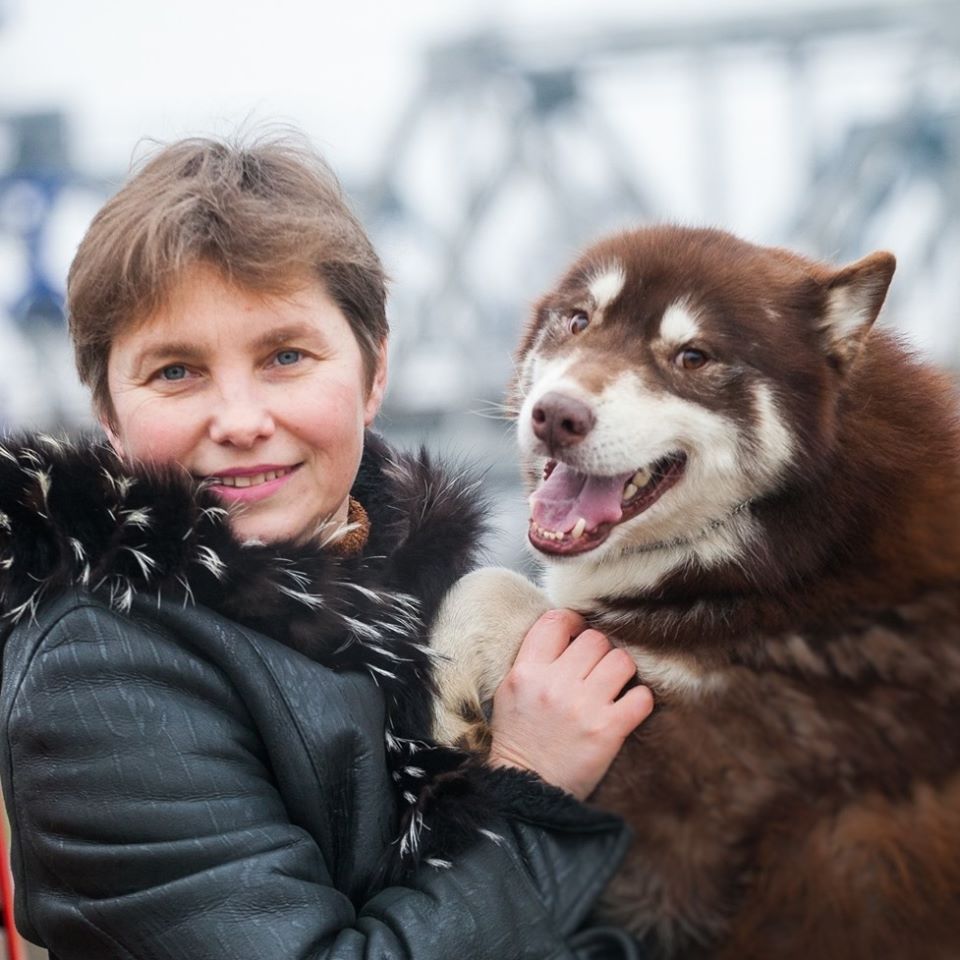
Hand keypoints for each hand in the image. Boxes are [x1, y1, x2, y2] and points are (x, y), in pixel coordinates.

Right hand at [487, 609, 653, 799]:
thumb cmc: (519, 738)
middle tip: (595, 668)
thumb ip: (534, 659)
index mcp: (527, 672)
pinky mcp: (608, 730)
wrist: (527, 789)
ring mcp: (583, 707)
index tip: (578, 633)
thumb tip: (567, 630)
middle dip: (599, 650)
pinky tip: (626, 708)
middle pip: (595, 639)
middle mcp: (555, 685)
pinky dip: (639, 700)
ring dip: (621, 671)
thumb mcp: (509, 691)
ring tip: (613, 685)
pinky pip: (641, 697)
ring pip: (621, 661)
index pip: (556, 621)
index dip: (573, 621)